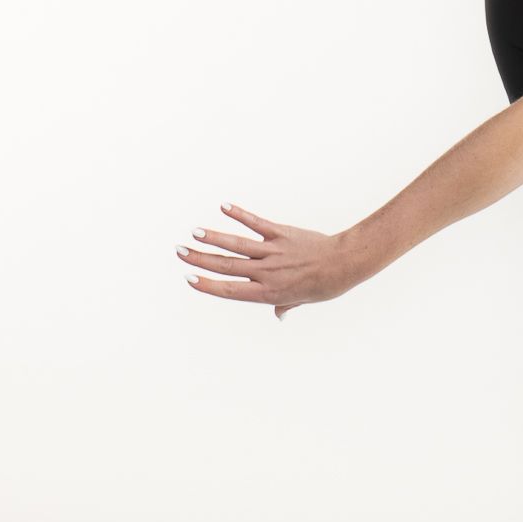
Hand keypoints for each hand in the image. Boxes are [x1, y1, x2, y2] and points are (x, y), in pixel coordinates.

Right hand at [177, 203, 371, 321]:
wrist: (344, 264)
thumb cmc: (325, 286)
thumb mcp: (302, 301)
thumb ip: (285, 305)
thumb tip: (279, 315)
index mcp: (267, 293)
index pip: (229, 290)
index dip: (207, 285)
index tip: (189, 278)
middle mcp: (266, 272)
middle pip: (226, 265)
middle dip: (200, 259)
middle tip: (179, 251)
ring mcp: (273, 252)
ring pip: (237, 244)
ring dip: (214, 238)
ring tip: (194, 233)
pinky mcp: (281, 233)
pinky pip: (257, 223)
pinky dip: (240, 215)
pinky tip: (224, 207)